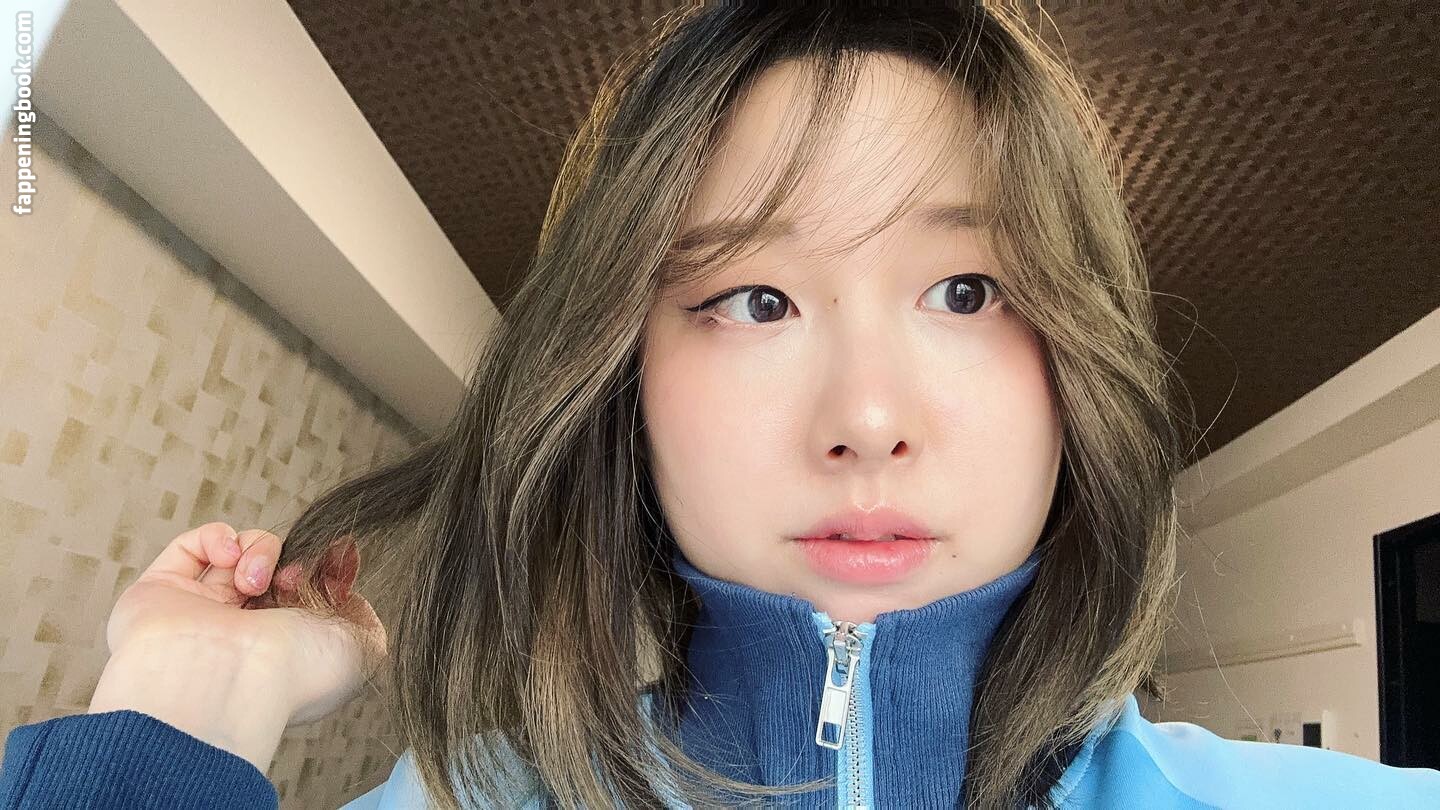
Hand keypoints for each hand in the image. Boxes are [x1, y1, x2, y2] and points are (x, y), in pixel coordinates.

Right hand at [88, 522, 386, 769]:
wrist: (225, 683)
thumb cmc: (293, 675)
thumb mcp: (361, 649)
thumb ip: (364, 620)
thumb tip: (349, 597)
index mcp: (283, 652)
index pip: (304, 596)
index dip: (321, 576)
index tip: (333, 574)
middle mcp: (240, 635)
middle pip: (272, 571)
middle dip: (289, 564)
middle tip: (291, 581)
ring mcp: (199, 613)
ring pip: (236, 554)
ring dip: (258, 552)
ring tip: (254, 582)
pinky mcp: (158, 593)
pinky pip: (189, 546)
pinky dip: (217, 538)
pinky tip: (230, 557)